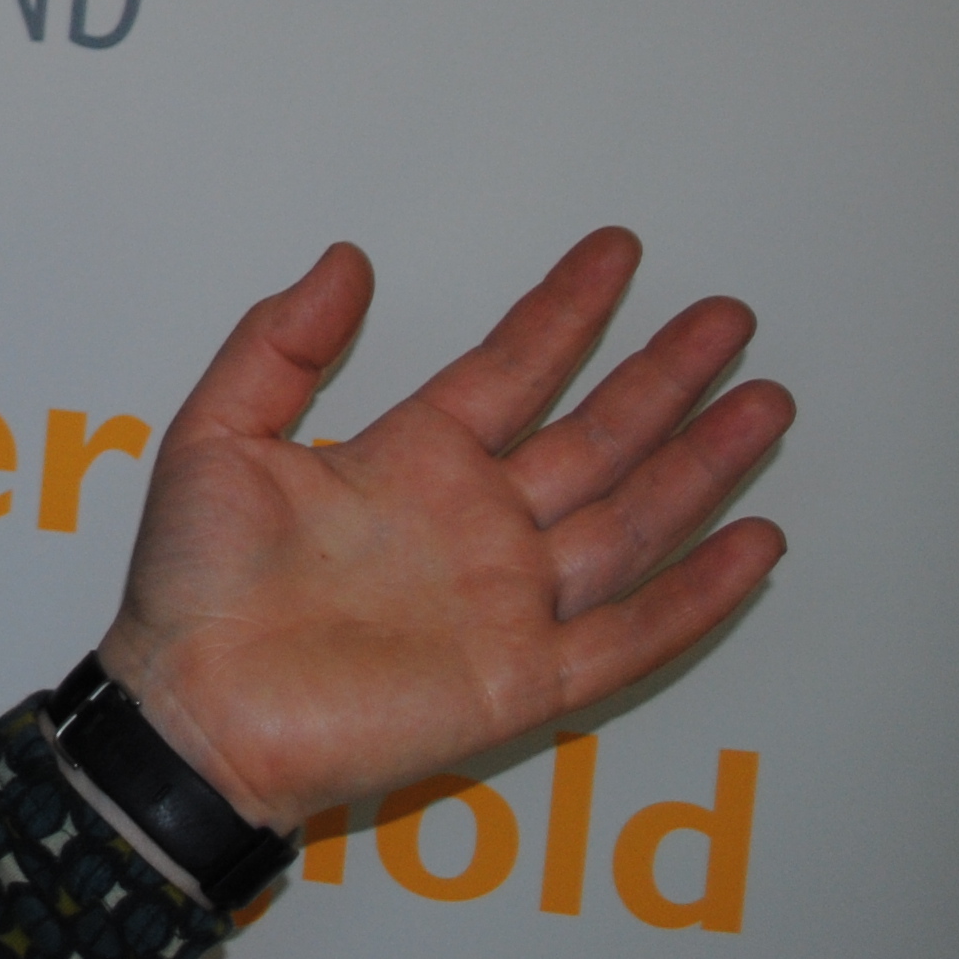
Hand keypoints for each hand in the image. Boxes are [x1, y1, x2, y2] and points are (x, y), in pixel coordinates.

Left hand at [94, 227, 791, 828]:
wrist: (192, 707)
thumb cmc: (193, 584)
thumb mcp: (217, 435)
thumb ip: (279, 345)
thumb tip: (346, 258)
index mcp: (410, 462)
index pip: (512, 369)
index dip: (566, 310)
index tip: (617, 251)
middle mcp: (475, 525)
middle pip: (596, 436)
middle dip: (664, 377)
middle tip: (730, 316)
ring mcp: (507, 602)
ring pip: (631, 520)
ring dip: (701, 467)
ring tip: (765, 405)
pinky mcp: (522, 680)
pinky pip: (629, 633)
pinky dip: (696, 595)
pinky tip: (755, 546)